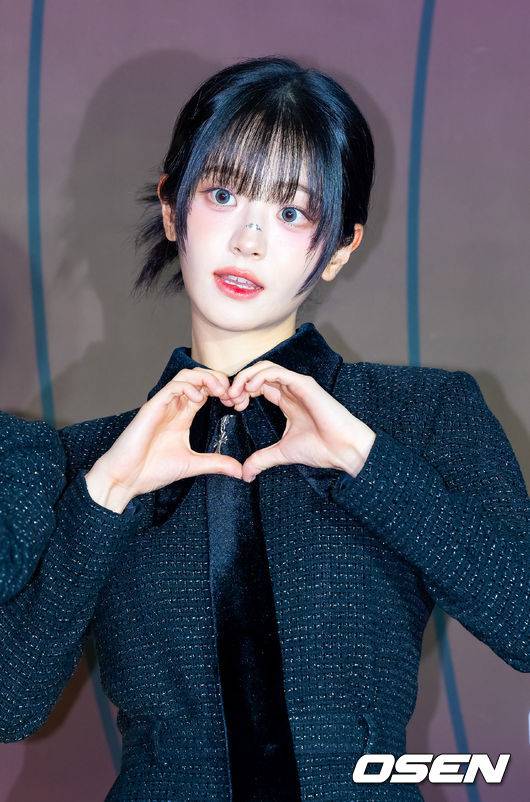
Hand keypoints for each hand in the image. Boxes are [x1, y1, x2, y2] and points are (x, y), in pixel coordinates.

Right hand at [88, 367, 243, 504]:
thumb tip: (240, 471)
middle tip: (230, 393)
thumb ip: (216, 463)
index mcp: (182, 416)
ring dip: (205, 378)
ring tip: (219, 390)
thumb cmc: (152, 470)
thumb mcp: (192, 465)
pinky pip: (172, 387)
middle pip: (197, 377)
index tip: (235, 402)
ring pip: (185, 376)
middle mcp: (173, 407)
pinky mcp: (152, 407)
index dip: (222, 391)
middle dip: (217, 379)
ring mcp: (162, 405)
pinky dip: (189, 387)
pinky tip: (199, 399)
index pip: (204, 391)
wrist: (126, 479)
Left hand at [226, 361, 376, 482]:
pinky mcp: (304, 384)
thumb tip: (245, 474)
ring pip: (265, 368)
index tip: (230, 406)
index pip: (259, 386)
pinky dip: (260, 377)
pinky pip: (277, 372)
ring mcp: (298, 385)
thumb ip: (262, 459)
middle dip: (239, 383)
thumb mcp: (283, 453)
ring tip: (235, 394)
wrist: (344, 450)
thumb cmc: (322, 449)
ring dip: (246, 377)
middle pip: (259, 374)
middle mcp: (292, 390)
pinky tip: (250, 390)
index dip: (241, 392)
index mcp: (287, 401)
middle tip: (227, 398)